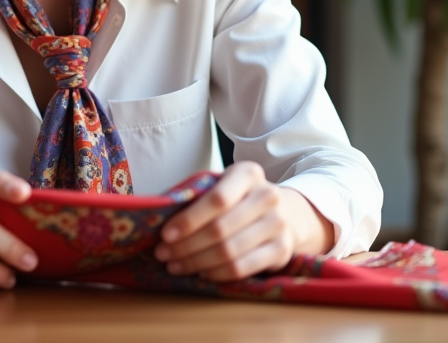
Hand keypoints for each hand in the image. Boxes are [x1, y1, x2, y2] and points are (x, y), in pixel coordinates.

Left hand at [153, 161, 333, 281]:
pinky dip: (216, 274)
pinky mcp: (282, 251)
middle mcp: (268, 196)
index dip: (189, 220)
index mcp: (249, 174)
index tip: (165, 234)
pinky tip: (201, 272)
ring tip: (175, 265)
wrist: (287, 212)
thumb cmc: (241, 198)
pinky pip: (242, 268)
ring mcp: (278, 225)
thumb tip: (160, 215)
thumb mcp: (225, 184)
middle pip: (220, 229)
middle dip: (186, 245)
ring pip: (229, 252)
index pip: (217, 199)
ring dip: (196, 262)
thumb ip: (199, 195)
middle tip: (163, 254)